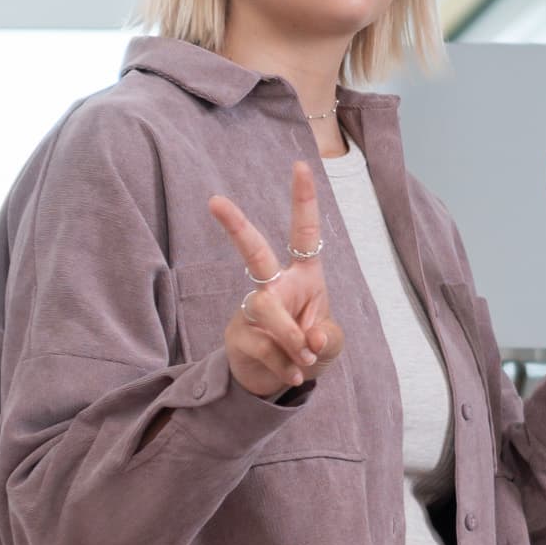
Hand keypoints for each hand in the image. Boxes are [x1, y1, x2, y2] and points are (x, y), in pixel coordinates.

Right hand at [206, 163, 343, 399]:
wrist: (281, 379)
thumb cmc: (309, 345)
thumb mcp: (331, 342)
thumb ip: (328, 338)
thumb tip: (311, 340)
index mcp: (303, 275)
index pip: (304, 233)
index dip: (304, 200)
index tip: (301, 165)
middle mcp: (275, 284)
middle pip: (253, 251)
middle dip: (236, 225)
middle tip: (215, 200)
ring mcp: (252, 308)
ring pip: (267, 311)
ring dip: (291, 338)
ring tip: (306, 360)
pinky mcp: (239, 335)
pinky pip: (264, 347)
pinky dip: (286, 366)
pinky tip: (295, 375)